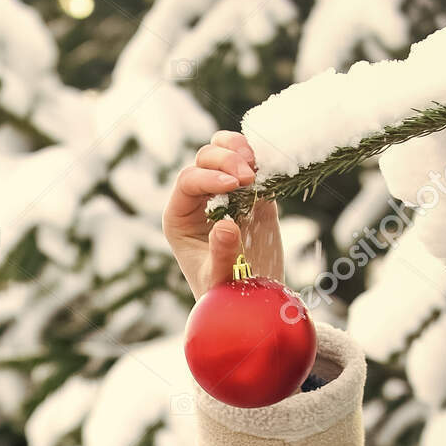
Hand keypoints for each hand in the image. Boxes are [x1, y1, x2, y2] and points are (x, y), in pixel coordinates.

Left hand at [162, 130, 285, 301]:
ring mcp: (222, 192)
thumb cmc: (225, 293)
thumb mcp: (220, 280)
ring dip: (237, 148)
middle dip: (226, 160)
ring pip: (220, 150)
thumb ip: (221, 255)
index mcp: (180, 219)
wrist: (249, 297)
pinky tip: (265, 164)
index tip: (235, 185)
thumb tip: (224, 225)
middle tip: (248, 177)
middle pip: (203, 159)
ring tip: (254, 163)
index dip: (209, 177)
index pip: (188, 182)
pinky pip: (246, 160)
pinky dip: (256, 154)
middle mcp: (197, 200)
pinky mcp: (248, 191)